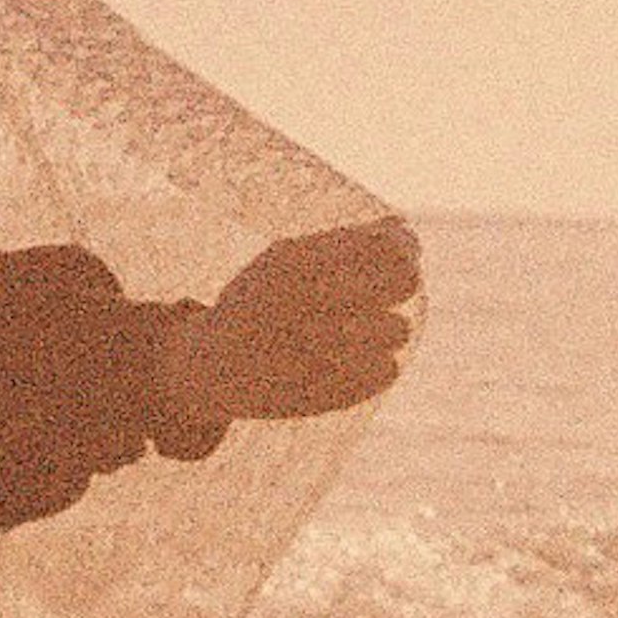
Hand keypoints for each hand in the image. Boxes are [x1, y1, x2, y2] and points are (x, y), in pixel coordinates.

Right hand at [158, 218, 418, 435]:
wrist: (213, 367)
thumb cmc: (259, 302)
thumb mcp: (284, 258)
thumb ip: (343, 242)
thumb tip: (403, 226)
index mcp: (297, 260)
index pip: (388, 247)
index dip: (405, 248)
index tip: (399, 254)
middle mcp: (309, 300)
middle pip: (405, 281)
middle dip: (402, 283)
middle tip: (384, 292)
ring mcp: (321, 348)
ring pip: (400, 329)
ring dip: (387, 328)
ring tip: (358, 331)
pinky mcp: (332, 390)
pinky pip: (388, 369)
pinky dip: (377, 364)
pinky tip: (351, 359)